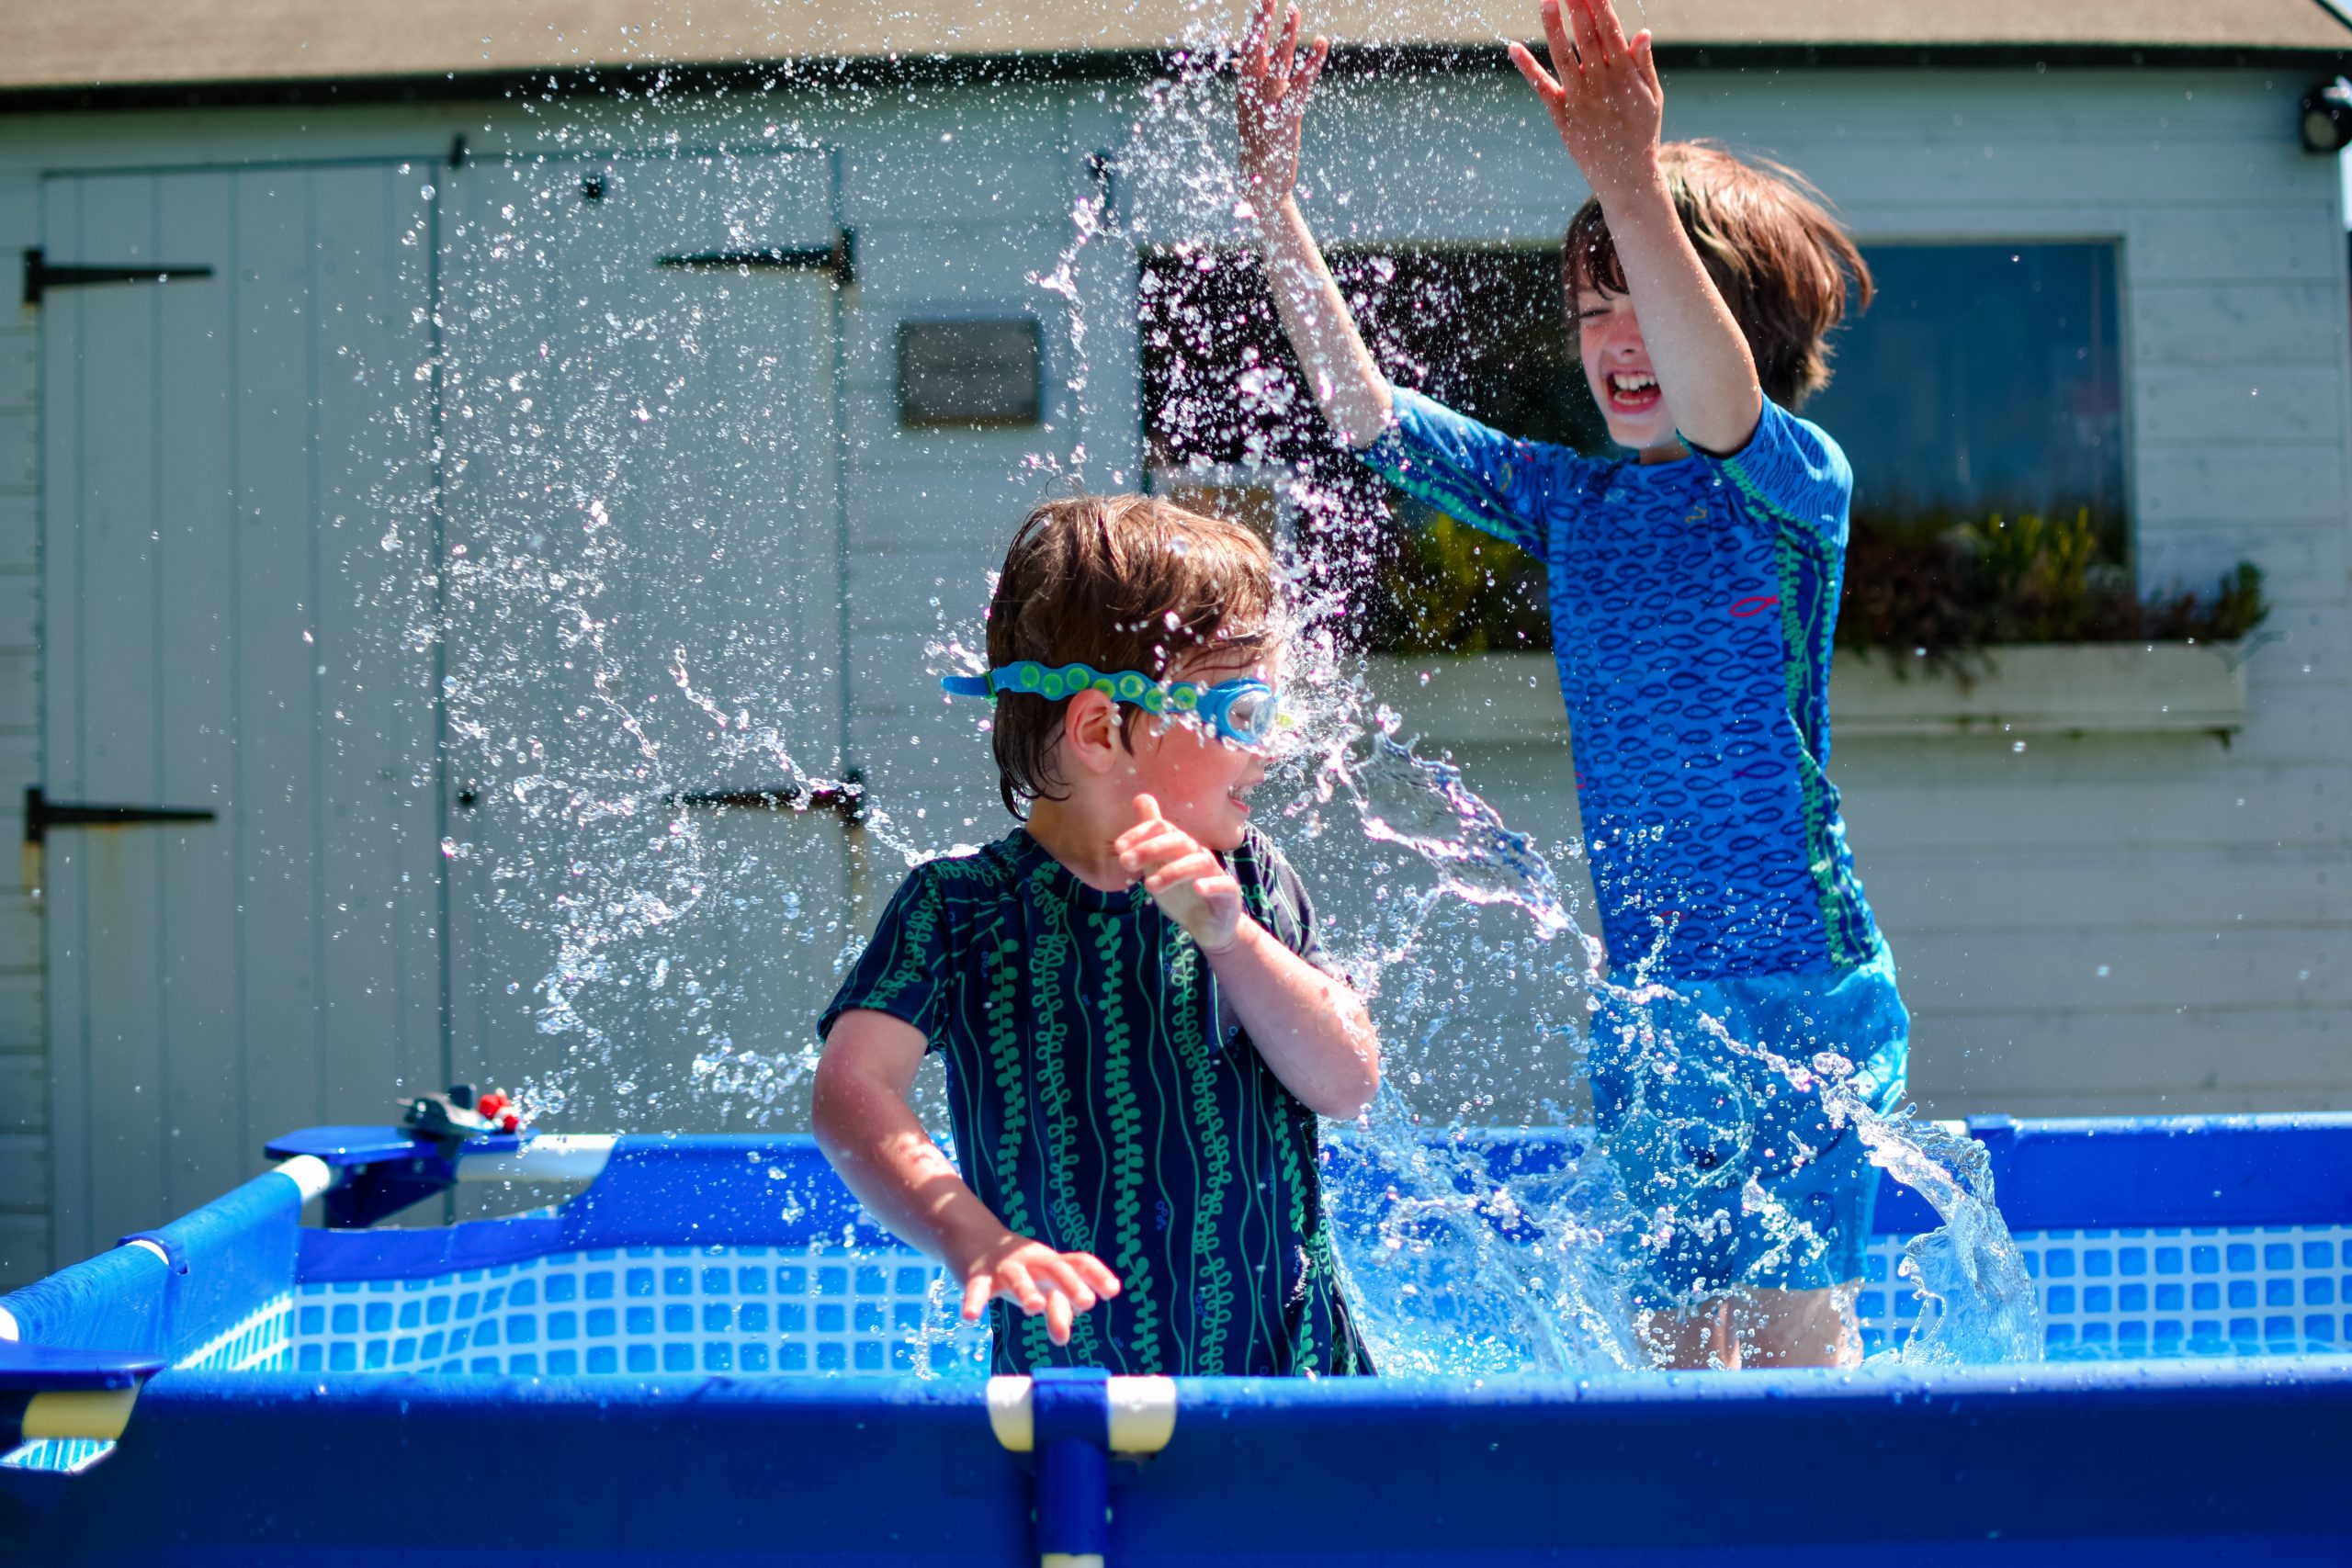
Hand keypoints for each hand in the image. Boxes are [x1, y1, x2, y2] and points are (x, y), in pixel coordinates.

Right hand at [953, 1229, 1121, 1346]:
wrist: (970, 1236)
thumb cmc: (1016, 1269)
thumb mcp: (1039, 1285)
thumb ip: (1057, 1309)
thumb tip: (1064, 1338)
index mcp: (1051, 1262)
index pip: (1079, 1262)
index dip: (1097, 1274)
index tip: (1113, 1291)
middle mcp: (1032, 1261)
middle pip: (1055, 1268)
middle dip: (1071, 1285)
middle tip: (1087, 1302)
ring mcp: (1004, 1267)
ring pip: (1018, 1278)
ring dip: (1027, 1290)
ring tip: (1035, 1307)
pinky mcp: (977, 1275)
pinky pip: (976, 1289)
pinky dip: (974, 1301)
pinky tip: (971, 1316)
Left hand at [1116, 793, 1244, 953]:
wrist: (1209, 924)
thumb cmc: (1182, 892)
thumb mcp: (1159, 864)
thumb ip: (1149, 836)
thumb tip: (1140, 797)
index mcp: (1181, 847)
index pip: (1162, 829)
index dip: (1140, 835)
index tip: (1119, 848)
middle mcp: (1198, 854)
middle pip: (1179, 841)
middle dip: (1150, 849)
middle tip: (1126, 862)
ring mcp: (1215, 873)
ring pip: (1199, 862)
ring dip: (1173, 872)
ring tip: (1149, 886)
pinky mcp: (1229, 893)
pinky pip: (1224, 884)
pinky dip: (1211, 885)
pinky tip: (1197, 889)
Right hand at [1236, 0, 1328, 211]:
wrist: (1260, 187)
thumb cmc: (1258, 147)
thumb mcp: (1251, 112)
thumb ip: (1249, 83)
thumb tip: (1239, 60)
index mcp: (1243, 91)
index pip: (1247, 51)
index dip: (1256, 26)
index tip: (1263, 2)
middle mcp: (1251, 95)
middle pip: (1255, 50)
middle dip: (1262, 21)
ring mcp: (1267, 106)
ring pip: (1277, 63)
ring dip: (1287, 36)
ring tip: (1295, 11)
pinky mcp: (1285, 118)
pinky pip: (1300, 84)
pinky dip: (1313, 62)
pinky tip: (1322, 44)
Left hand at [1508, 0, 1662, 199]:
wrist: (1626, 177)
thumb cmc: (1642, 133)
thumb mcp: (1652, 97)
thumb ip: (1643, 64)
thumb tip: (1641, 32)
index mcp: (1625, 74)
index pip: (1610, 30)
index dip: (1599, 4)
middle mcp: (1601, 83)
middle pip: (1587, 36)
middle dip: (1577, 6)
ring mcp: (1580, 99)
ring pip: (1564, 56)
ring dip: (1554, 28)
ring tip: (1546, 0)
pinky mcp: (1562, 116)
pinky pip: (1542, 87)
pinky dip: (1527, 67)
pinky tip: (1514, 47)